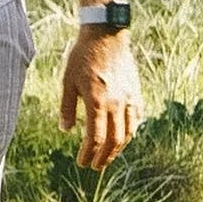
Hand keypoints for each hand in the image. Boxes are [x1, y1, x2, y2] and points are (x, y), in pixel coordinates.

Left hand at [60, 30, 141, 169]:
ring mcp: (129, 98)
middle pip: (113, 140)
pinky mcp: (136, 92)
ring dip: (118, 148)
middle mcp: (116, 103)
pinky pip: (137, 118)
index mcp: (97, 102)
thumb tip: (65, 130)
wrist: (106, 35)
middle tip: (96, 166)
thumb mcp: (68, 82)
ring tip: (109, 157)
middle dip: (104, 157)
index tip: (82, 162)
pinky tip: (124, 136)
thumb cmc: (83, 57)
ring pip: (128, 132)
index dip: (88, 154)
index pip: (95, 138)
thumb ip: (67, 108)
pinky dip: (131, 131)